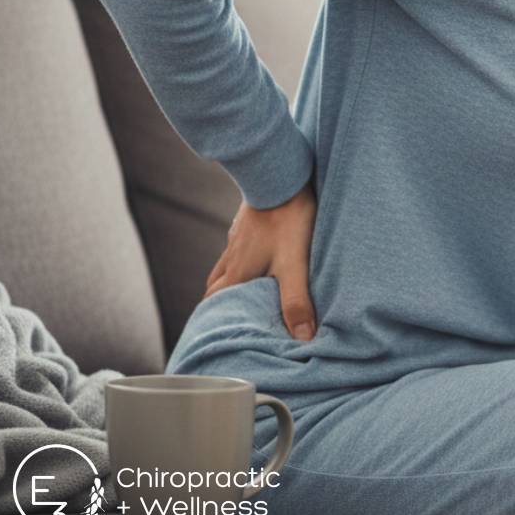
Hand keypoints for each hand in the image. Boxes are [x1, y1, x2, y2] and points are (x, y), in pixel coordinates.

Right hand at [203, 178, 318, 340]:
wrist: (280, 176)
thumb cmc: (288, 221)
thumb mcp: (295, 265)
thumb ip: (296, 301)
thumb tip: (301, 339)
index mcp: (237, 273)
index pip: (214, 305)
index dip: (212, 321)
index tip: (212, 336)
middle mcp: (232, 258)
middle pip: (215, 287)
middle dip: (219, 305)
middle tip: (227, 320)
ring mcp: (238, 239)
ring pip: (226, 266)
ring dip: (230, 282)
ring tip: (244, 295)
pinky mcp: (248, 224)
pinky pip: (239, 248)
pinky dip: (243, 261)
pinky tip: (258, 259)